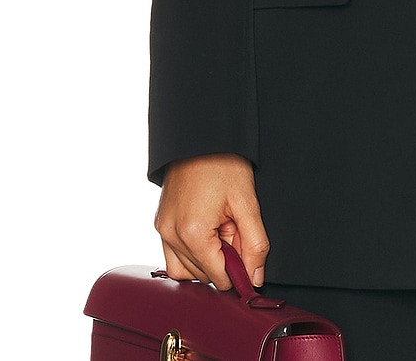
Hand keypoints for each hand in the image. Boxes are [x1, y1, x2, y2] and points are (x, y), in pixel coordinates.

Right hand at [154, 153, 269, 289]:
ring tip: (221, 230)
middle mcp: (171, 235)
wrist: (202, 136)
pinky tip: (207, 233)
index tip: (248, 253)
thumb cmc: (224, 163)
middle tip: (235, 230)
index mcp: (192, 233)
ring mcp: (162, 230)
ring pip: (185, 271)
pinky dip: (191, 254)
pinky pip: (173, 256)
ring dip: (206, 261)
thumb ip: (255, 244)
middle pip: (203, 275)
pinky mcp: (160, 224)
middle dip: (224, 261)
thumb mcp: (247, 202)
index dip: (239, 271)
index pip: (218, 278)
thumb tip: (255, 278)